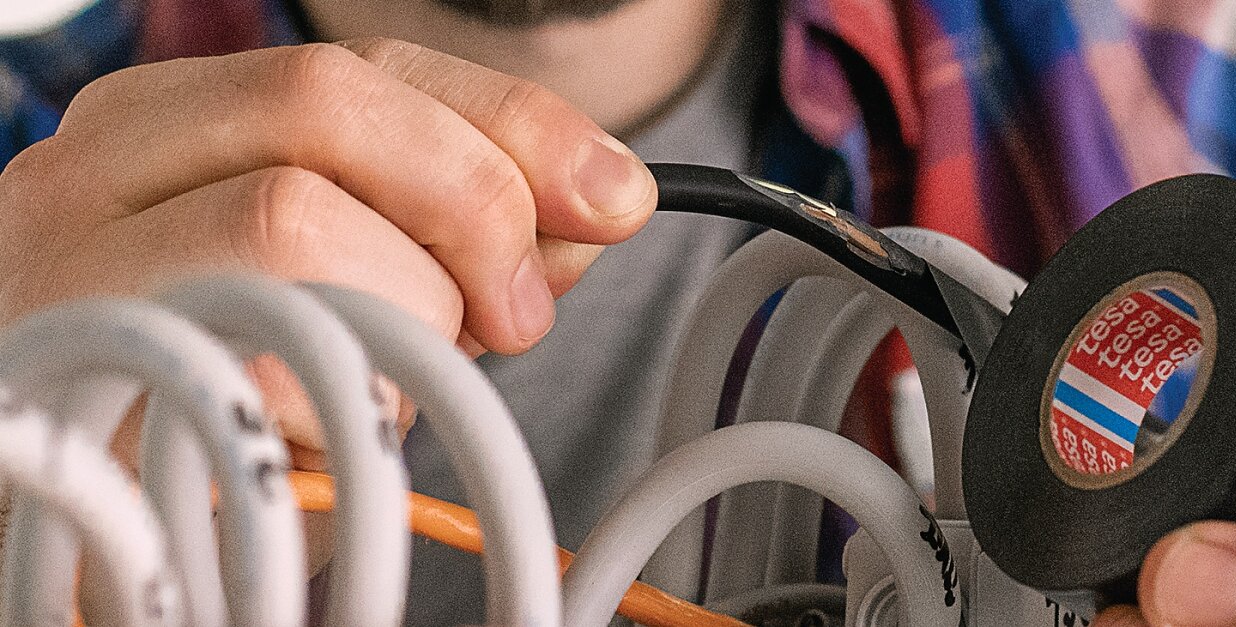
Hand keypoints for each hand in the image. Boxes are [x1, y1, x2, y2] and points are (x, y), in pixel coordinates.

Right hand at [0, 38, 656, 465]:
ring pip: (292, 211)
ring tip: (388, 381)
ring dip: (403, 311)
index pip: (367, 68)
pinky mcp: (82, 377)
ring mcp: (71, 270)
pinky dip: (337, 403)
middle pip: (325, 99)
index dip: (514, 123)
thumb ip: (462, 237)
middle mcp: (97, 171)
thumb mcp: (354, 297)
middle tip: (519, 311)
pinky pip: (259, 359)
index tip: (613, 196)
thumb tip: (597, 205)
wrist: (80, 527)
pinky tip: (325, 433)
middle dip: (470, 200)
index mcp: (170, 124)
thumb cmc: (222, 408)